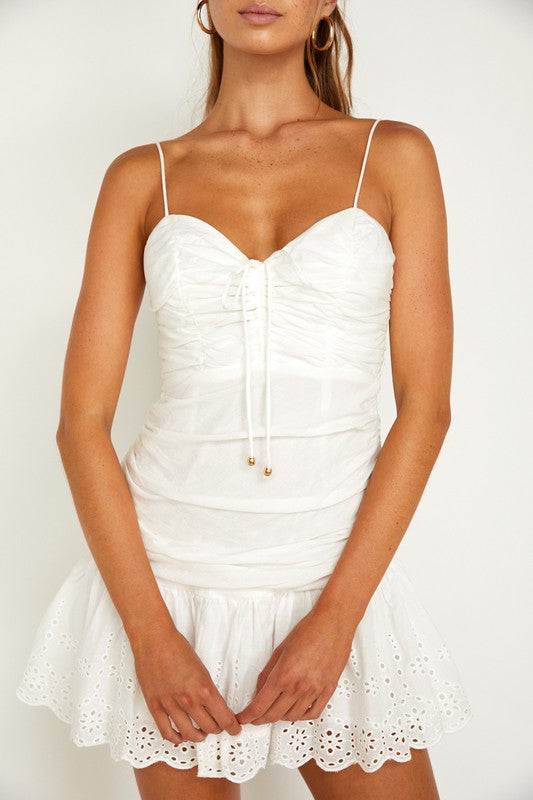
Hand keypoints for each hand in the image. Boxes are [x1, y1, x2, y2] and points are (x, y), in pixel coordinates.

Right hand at [131, 624, 242, 744]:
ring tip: (201, 732)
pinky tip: (181, 736)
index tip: (234, 729)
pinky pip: (167, 732)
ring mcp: (171, 705)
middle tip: (218, 726)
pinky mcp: (155, 706)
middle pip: (209, 728)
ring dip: (198, 736)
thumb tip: (214, 706)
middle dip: (217, 729)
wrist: (155, 640)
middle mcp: (189, 700)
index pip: (224, 718)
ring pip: (189, 734)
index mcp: (204, 688)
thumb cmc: (178, 648)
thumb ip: (207, 689)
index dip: (232, 727)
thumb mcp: (202, 669)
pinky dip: (176, 739)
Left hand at [235, 607, 354, 725]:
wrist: (333, 624)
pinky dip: (301, 716)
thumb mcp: (280, 649)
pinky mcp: (328, 690)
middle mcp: (299, 686)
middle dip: (260, 719)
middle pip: (274, 715)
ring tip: (274, 711)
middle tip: (255, 717)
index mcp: (284, 674)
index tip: (243, 718)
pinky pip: (312, 713)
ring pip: (292, 716)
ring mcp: (315, 690)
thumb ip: (267, 672)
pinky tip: (296, 711)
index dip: (248, 716)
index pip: (260, 706)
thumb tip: (259, 690)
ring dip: (280, 717)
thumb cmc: (308, 631)